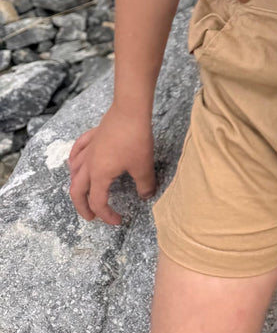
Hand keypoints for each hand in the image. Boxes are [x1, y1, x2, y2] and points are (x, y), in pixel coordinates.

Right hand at [68, 108, 155, 224]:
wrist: (130, 111)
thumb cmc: (136, 139)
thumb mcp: (143, 165)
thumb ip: (145, 184)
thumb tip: (146, 196)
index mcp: (99, 175)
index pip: (98, 201)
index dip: (107, 215)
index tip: (118, 221)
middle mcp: (88, 165)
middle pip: (77, 191)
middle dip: (82, 207)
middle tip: (91, 216)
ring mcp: (88, 149)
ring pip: (73, 172)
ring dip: (76, 185)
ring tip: (83, 192)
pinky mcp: (91, 136)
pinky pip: (76, 151)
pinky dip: (74, 160)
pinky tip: (76, 162)